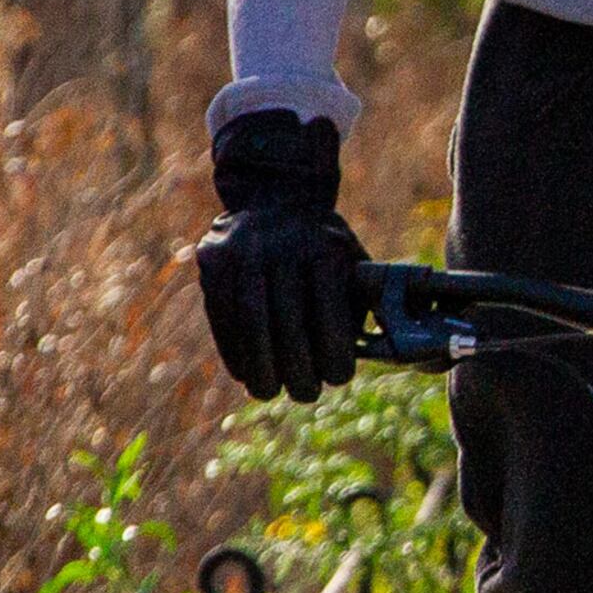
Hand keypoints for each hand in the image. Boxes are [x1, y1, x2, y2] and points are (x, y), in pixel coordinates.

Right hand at [195, 110, 368, 403]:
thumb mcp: (354, 264)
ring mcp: (242, 251)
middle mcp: (281, 248)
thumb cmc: (326, 248)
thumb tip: (379, 354)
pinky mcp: (213, 259)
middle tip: (305, 394)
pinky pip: (220, 313)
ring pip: (249, 320)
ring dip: (259, 365)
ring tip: (269, 391)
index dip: (332, 352)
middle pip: (286, 321)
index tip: (338, 378)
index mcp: (324, 250)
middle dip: (296, 366)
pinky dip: (231, 347)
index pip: (328, 312)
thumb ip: (364, 304)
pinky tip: (244, 372)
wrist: (279, 198)